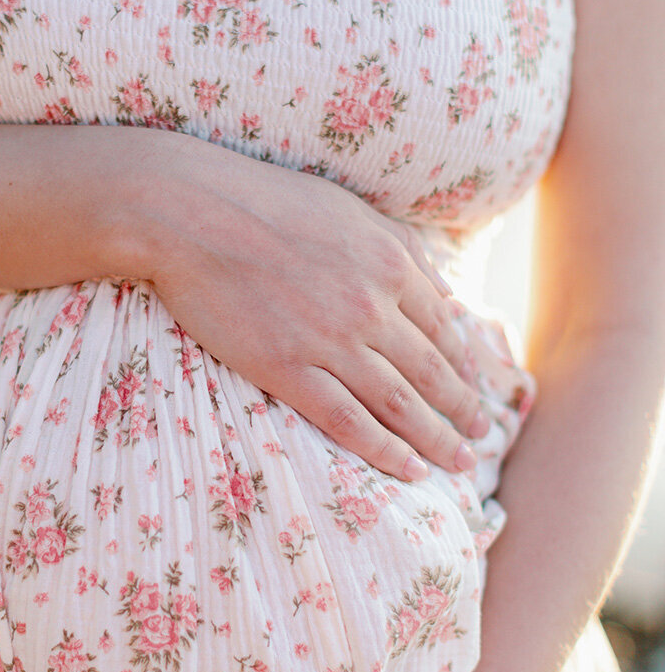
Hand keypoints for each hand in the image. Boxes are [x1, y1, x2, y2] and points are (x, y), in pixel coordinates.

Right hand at [144, 136, 488, 481]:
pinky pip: (347, 420)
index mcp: (390, 264)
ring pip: (400, 403)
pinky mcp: (287, 369)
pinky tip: (408, 469)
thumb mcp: (350, 209)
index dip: (464, 365)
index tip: (474, 389)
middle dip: (463, 410)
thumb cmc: (265, 201)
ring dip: (436, 439)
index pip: (444, 327)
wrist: (190, 213)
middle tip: (481, 438)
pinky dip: (383, 449)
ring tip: (459, 463)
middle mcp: (371, 307)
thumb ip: (404, 249)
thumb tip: (449, 294)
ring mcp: (330, 342)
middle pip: (432, 372)